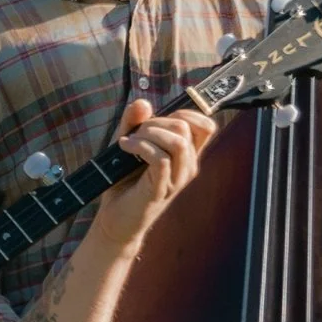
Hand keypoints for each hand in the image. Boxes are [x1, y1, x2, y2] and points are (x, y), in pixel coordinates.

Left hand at [88, 99, 215, 247]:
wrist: (114, 218)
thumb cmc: (124, 181)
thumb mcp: (127, 144)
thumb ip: (133, 122)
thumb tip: (143, 102)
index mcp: (186, 155)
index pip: (206, 126)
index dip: (187, 113)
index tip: (158, 117)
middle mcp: (187, 166)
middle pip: (186, 128)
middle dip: (156, 122)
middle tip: (133, 133)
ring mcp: (176, 180)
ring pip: (178, 142)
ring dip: (148, 134)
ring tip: (128, 142)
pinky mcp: (160, 190)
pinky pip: (160, 159)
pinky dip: (140, 147)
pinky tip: (125, 148)